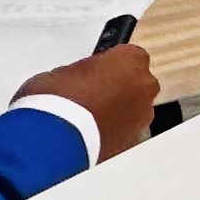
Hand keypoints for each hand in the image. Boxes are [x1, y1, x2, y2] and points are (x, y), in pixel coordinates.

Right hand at [18, 42, 157, 161]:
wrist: (55, 138)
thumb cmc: (57, 100)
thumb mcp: (62, 71)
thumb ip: (83, 72)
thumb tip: (79, 81)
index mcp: (130, 59)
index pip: (128, 57)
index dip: (109, 67)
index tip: (96, 73)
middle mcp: (144, 85)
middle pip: (136, 84)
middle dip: (118, 90)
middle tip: (92, 97)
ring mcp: (143, 115)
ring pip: (134, 110)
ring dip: (118, 113)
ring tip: (90, 120)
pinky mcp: (135, 141)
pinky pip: (127, 133)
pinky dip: (115, 134)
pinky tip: (93, 136)